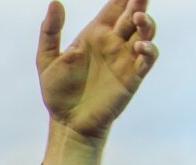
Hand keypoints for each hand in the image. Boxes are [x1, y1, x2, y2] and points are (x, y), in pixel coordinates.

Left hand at [38, 0, 158, 164]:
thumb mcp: (46, 60)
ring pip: (145, 33)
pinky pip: (148, 58)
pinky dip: (149, 50)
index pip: (114, 7)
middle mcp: (113, 43)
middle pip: (133, 15)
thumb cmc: (57, 92)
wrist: (67, 123)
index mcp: (95, 34)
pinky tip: (139, 46)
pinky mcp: (133, 77)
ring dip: (146, 23)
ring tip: (139, 17)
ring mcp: (125, 59)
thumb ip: (50, 32)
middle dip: (139, 2)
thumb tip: (55, 2)